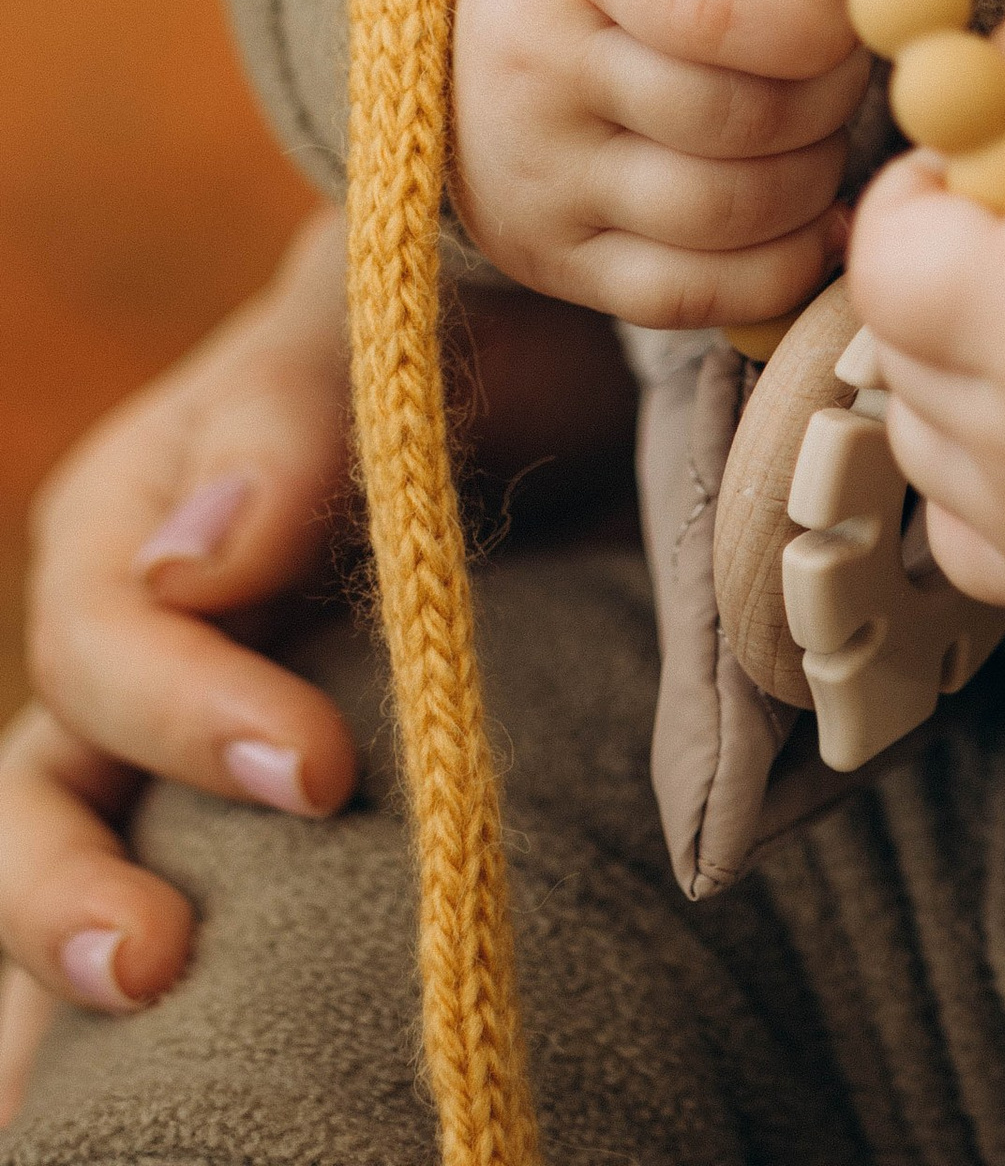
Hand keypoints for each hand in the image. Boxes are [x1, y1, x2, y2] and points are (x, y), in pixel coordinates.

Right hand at [0, 216, 639, 1117]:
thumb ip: (290, 419)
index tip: (319, 771)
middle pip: (41, 784)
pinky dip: (134, 993)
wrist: (553, 354)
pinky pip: (174, 893)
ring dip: (70, 958)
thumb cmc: (458, 317)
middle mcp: (131, 639)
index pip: (105, 641)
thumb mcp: (382, 326)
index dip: (187, 716)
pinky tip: (125, 1088)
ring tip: (129, 1029)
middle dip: (63, 887)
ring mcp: (178, 733)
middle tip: (153, 965)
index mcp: (130, 518)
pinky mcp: (251, 803)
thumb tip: (190, 569)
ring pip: (75, 856)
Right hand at [451, 0, 870, 326]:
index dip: (827, 10)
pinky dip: (784, 258)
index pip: (721, 7)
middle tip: (836, 42)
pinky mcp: (551, 261)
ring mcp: (536, 182)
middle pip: (748, 120)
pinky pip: (703, 298)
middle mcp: (536, 75)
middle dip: (836, 83)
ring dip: (818, 169)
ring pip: (737, 216)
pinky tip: (800, 197)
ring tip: (806, 105)